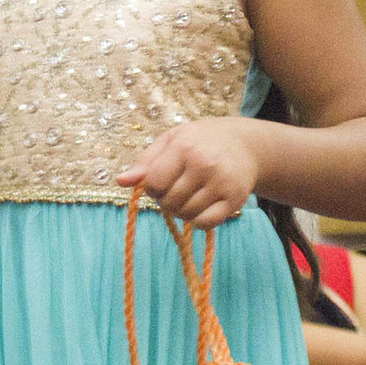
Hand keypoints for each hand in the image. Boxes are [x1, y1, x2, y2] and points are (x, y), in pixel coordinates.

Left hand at [117, 118, 261, 228]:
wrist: (244, 144)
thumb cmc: (199, 142)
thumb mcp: (171, 141)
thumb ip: (145, 161)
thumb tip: (120, 181)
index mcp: (184, 147)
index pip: (154, 182)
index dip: (152, 188)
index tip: (160, 183)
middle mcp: (204, 165)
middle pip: (169, 201)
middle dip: (166, 201)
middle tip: (175, 190)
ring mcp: (221, 183)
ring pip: (186, 214)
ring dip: (181, 211)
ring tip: (187, 197)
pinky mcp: (234, 199)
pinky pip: (206, 223)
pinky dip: (197, 221)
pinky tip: (200, 208)